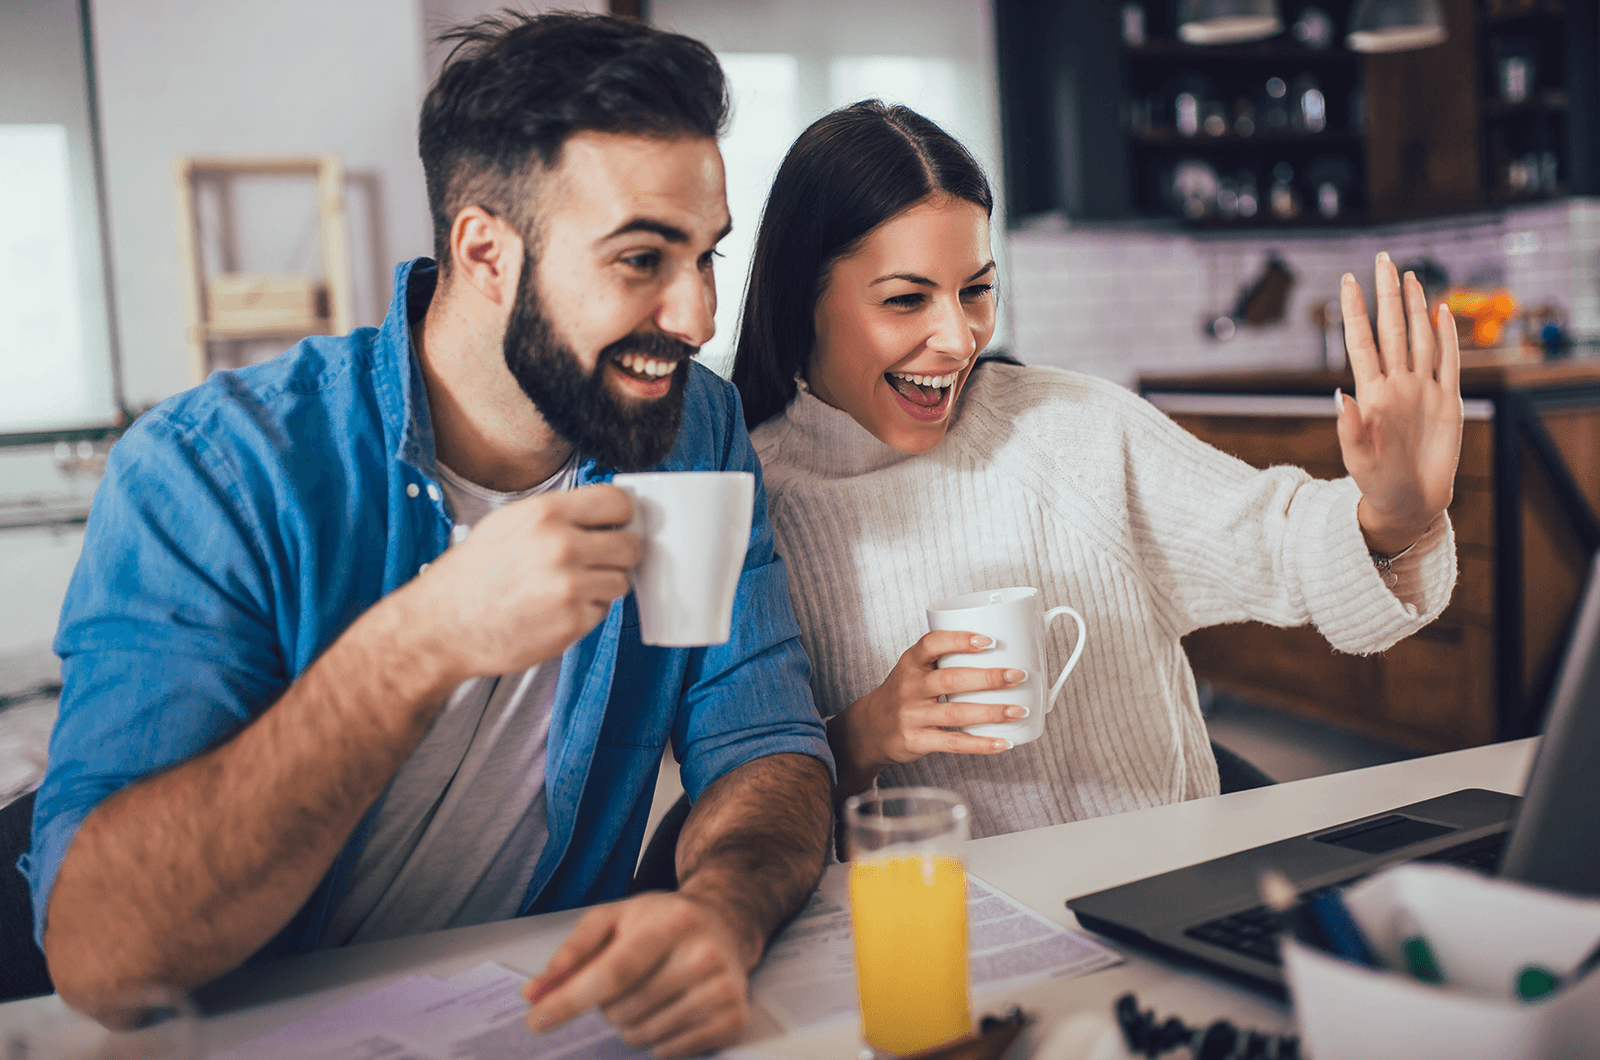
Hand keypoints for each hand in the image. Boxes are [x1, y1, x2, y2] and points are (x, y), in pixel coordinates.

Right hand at [411, 484, 642, 678]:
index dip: (621, 514)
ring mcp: (570, 587)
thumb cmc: (473, 575)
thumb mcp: (509, 523)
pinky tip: (556, 608)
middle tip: (599, 560)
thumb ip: (559, 515)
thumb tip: (604, 513)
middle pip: (631, 544)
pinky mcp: (572, 623)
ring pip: (621, 580)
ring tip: (569, 587)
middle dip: (619, 552)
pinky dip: (587, 611)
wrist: (443, 625)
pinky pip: (603, 610)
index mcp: (546, 514)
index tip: (616, 523)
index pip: (619, 502)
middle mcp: (562, 547)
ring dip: (603, 584)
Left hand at [524, 892, 754, 1057]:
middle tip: (627, 980)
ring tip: (649, 992)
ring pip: (642, 1036)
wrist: (726, 924)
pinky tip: (671, 1007)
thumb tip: (534, 994)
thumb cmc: (661, 921)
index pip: (613, 973)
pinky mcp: (733, 1019)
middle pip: (623, 1011)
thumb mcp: (615, 917)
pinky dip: (658, 1039)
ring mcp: (722, 990)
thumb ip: (572, 952)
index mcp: (672, 923)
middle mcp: (703, 955)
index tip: (536, 1019)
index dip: (571, 1000)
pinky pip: (669, 1052)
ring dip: (630, 1023)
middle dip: (608, 1006)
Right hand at [831, 631, 1025, 788]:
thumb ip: (945, 660)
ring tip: (1018, 710)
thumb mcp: (914, 670)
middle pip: (950, 679)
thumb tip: (1001, 653)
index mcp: (910, 663)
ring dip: (991, 712)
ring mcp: (912, 715)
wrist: (870, 728)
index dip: (960, 640)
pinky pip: (953, 742)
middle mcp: (909, 687)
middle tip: (1018, 675)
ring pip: (956, 712)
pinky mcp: (916, 741)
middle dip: (988, 677)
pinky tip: (1003, 742)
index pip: (931, 643)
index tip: (989, 641)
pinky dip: (981, 744)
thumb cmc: (904, 694)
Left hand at [1337, 252, 1463, 554]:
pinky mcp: (1447, 402)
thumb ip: (1350, 428)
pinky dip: (1447, 336)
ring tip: (1408, 276)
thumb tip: (1340, 394)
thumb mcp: (1358, 458)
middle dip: (1387, 295)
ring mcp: (1422, 390)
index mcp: (1372, 393)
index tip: (1348, 280)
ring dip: (1414, 307)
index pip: (1362, 342)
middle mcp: (1397, 384)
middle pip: (1392, 329)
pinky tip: (1441, 311)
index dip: (1356, 311)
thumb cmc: (1377, 483)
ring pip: (1419, 338)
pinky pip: (1448, 362)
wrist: (1409, 504)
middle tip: (1383, 259)